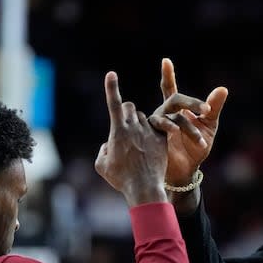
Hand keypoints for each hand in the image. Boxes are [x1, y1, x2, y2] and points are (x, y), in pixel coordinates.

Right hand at [95, 71, 167, 205]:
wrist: (144, 187)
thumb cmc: (121, 179)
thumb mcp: (102, 165)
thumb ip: (103, 150)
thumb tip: (108, 145)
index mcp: (118, 131)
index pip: (114, 104)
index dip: (111, 88)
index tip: (111, 74)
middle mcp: (134, 127)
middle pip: (129, 107)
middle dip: (125, 111)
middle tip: (124, 123)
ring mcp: (149, 132)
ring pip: (141, 116)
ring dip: (137, 122)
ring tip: (136, 140)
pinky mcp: (161, 139)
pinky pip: (156, 126)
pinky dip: (150, 131)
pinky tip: (149, 143)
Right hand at [148, 57, 227, 185]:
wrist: (188, 170)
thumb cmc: (197, 147)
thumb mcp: (209, 125)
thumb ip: (213, 107)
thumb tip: (223, 88)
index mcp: (177, 109)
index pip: (170, 88)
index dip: (167, 75)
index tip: (165, 61)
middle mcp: (165, 114)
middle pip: (174, 100)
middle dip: (190, 103)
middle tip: (205, 110)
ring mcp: (159, 126)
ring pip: (174, 119)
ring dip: (190, 129)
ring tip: (202, 142)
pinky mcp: (156, 139)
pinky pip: (164, 131)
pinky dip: (174, 132)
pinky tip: (181, 138)